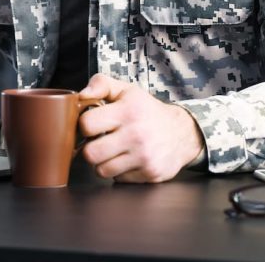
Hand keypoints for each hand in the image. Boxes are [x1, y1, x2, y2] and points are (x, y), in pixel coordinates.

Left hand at [77, 74, 204, 182]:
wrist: (182, 132)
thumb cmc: (148, 111)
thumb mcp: (127, 91)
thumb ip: (101, 84)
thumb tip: (81, 95)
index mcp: (128, 111)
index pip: (87, 125)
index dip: (85, 126)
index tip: (93, 126)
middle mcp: (137, 134)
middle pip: (90, 154)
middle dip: (91, 149)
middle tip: (100, 142)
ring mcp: (144, 156)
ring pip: (102, 170)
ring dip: (104, 162)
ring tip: (114, 151)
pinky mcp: (150, 173)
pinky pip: (119, 179)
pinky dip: (120, 172)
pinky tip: (128, 160)